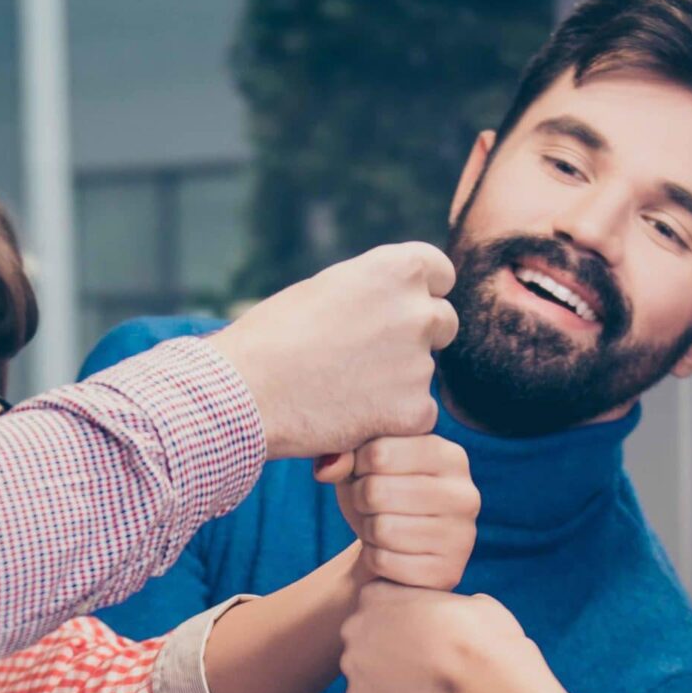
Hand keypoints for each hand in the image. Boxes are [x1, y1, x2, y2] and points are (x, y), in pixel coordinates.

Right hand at [211, 243, 456, 459]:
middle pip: (444, 324)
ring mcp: (419, 364)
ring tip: (343, 391)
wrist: (247, 391)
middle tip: (372, 359)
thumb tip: (397, 301)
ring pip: (424, 375)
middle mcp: (417, 312)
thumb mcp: (328, 290)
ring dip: (398, 385)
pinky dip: (391, 423)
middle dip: (418, 339)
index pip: (441, 274)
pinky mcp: (414, 412)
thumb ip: (373, 292)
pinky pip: (419, 418)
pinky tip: (351, 419)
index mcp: (396, 269)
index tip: (400, 311)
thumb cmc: (273, 337)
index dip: (423, 293)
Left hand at [313, 434, 478, 590]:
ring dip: (366, 531)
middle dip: (360, 501)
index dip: (358, 467)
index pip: (379, 452)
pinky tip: (389, 555)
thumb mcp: (362, 467)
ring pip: (381, 529)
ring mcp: (461, 538)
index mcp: (450, 457)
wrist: (395, 555)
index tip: (367, 474)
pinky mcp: (447, 574)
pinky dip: (373, 559)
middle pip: (377, 491)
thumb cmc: (379, 501)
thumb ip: (345, 454)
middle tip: (370, 507)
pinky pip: (384, 562)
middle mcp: (465, 495)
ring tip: (380, 529)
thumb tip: (329, 467)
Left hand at [339, 583, 534, 692]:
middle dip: (388, 650)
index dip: (404, 621)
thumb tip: (457, 612)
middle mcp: (356, 624)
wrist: (481, 682)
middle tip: (423, 662)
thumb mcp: (470, 602)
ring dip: (386, 679)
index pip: (379, 604)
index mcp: (378, 592)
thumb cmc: (484, 638)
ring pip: (364, 672)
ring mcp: (354, 664)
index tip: (426, 634)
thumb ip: (446, 604)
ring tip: (423, 686)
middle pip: (365, 638)